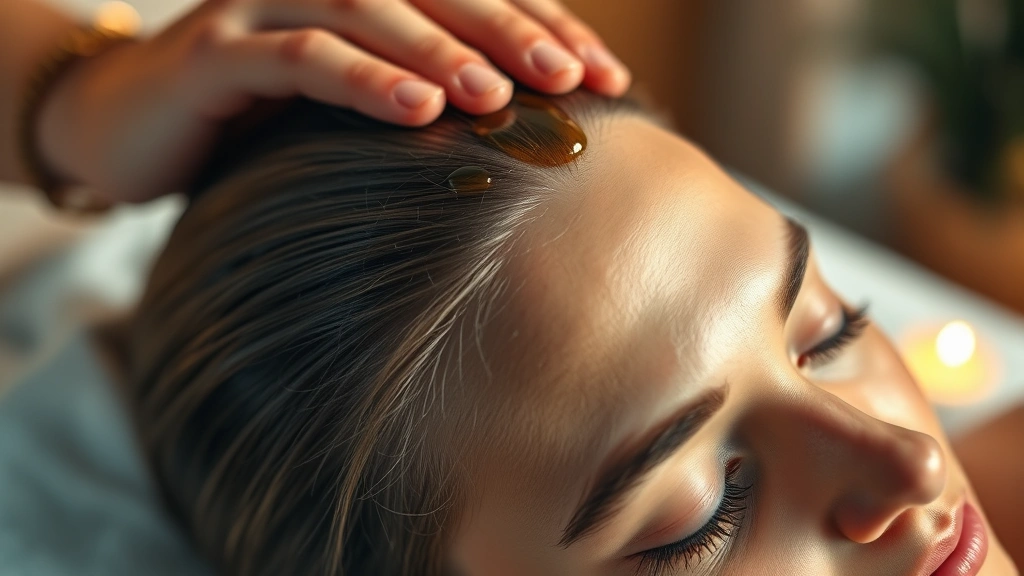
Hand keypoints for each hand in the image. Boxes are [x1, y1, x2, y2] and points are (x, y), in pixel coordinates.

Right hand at [37, 0, 630, 203]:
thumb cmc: (257, 117)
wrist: (129, 121)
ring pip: (370, 10)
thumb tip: (518, 132)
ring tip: (502, 97)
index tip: (607, 78)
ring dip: (443, 50)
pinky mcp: (217, 49)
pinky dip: (361, 77)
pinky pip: (300, 54)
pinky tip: (417, 108)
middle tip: (577, 78)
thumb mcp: (349, 101)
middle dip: (511, 31)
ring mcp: (264, 3)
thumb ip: (418, 95)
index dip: (543, 27)